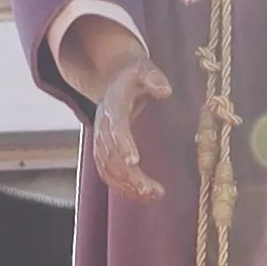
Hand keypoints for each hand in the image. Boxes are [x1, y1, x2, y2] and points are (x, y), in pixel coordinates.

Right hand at [72, 29, 179, 206]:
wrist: (114, 81)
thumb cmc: (134, 77)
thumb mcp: (144, 69)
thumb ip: (154, 78)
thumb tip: (165, 91)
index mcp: (112, 108)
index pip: (115, 129)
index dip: (123, 145)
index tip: (134, 161)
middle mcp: (102, 127)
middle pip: (110, 156)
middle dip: (128, 175)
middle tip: (150, 189)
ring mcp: (101, 142)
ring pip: (108, 170)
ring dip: (127, 186)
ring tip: (152, 195)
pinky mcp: (104, 152)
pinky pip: (109, 175)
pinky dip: (123, 188)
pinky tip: (143, 196)